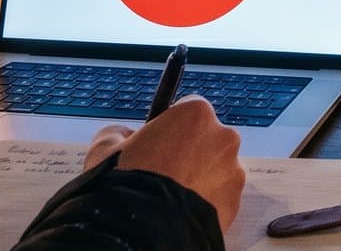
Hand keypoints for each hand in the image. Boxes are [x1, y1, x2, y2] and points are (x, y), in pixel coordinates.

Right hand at [84, 97, 242, 230]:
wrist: (144, 229)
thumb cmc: (127, 184)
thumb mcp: (105, 148)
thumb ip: (120, 133)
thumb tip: (124, 136)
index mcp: (195, 114)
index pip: (188, 111)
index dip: (171, 128)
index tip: (159, 143)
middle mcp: (223, 137)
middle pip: (207, 139)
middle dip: (190, 153)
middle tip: (165, 173)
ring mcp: (233, 171)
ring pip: (217, 170)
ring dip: (200, 178)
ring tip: (173, 196)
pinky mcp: (235, 202)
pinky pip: (221, 197)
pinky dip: (207, 202)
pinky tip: (183, 210)